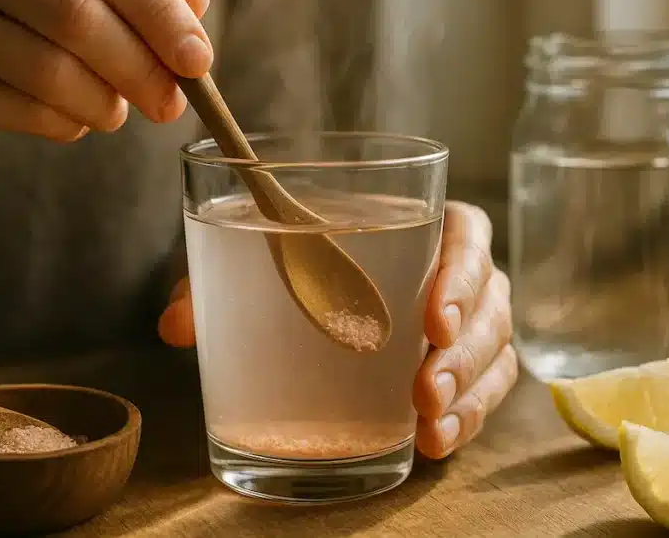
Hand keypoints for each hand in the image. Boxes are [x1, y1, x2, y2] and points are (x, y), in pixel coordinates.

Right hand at [0, 0, 212, 177]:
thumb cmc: (0, 27)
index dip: (160, 11)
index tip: (199, 62)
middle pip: (79, 14)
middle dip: (140, 69)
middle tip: (170, 107)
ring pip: (49, 68)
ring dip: (101, 104)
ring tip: (113, 116)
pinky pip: (16, 107)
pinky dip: (60, 124)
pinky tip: (70, 124)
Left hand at [157, 201, 517, 458]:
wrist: (306, 305)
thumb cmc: (292, 266)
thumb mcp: (250, 267)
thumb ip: (213, 286)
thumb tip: (173, 327)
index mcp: (420, 226)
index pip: (466, 232)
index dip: (461, 270)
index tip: (432, 316)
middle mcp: (455, 272)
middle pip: (490, 300)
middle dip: (463, 350)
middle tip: (422, 388)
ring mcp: (468, 324)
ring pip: (495, 352)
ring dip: (469, 391)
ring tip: (428, 423)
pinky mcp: (467, 370)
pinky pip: (488, 393)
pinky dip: (469, 419)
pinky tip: (436, 441)